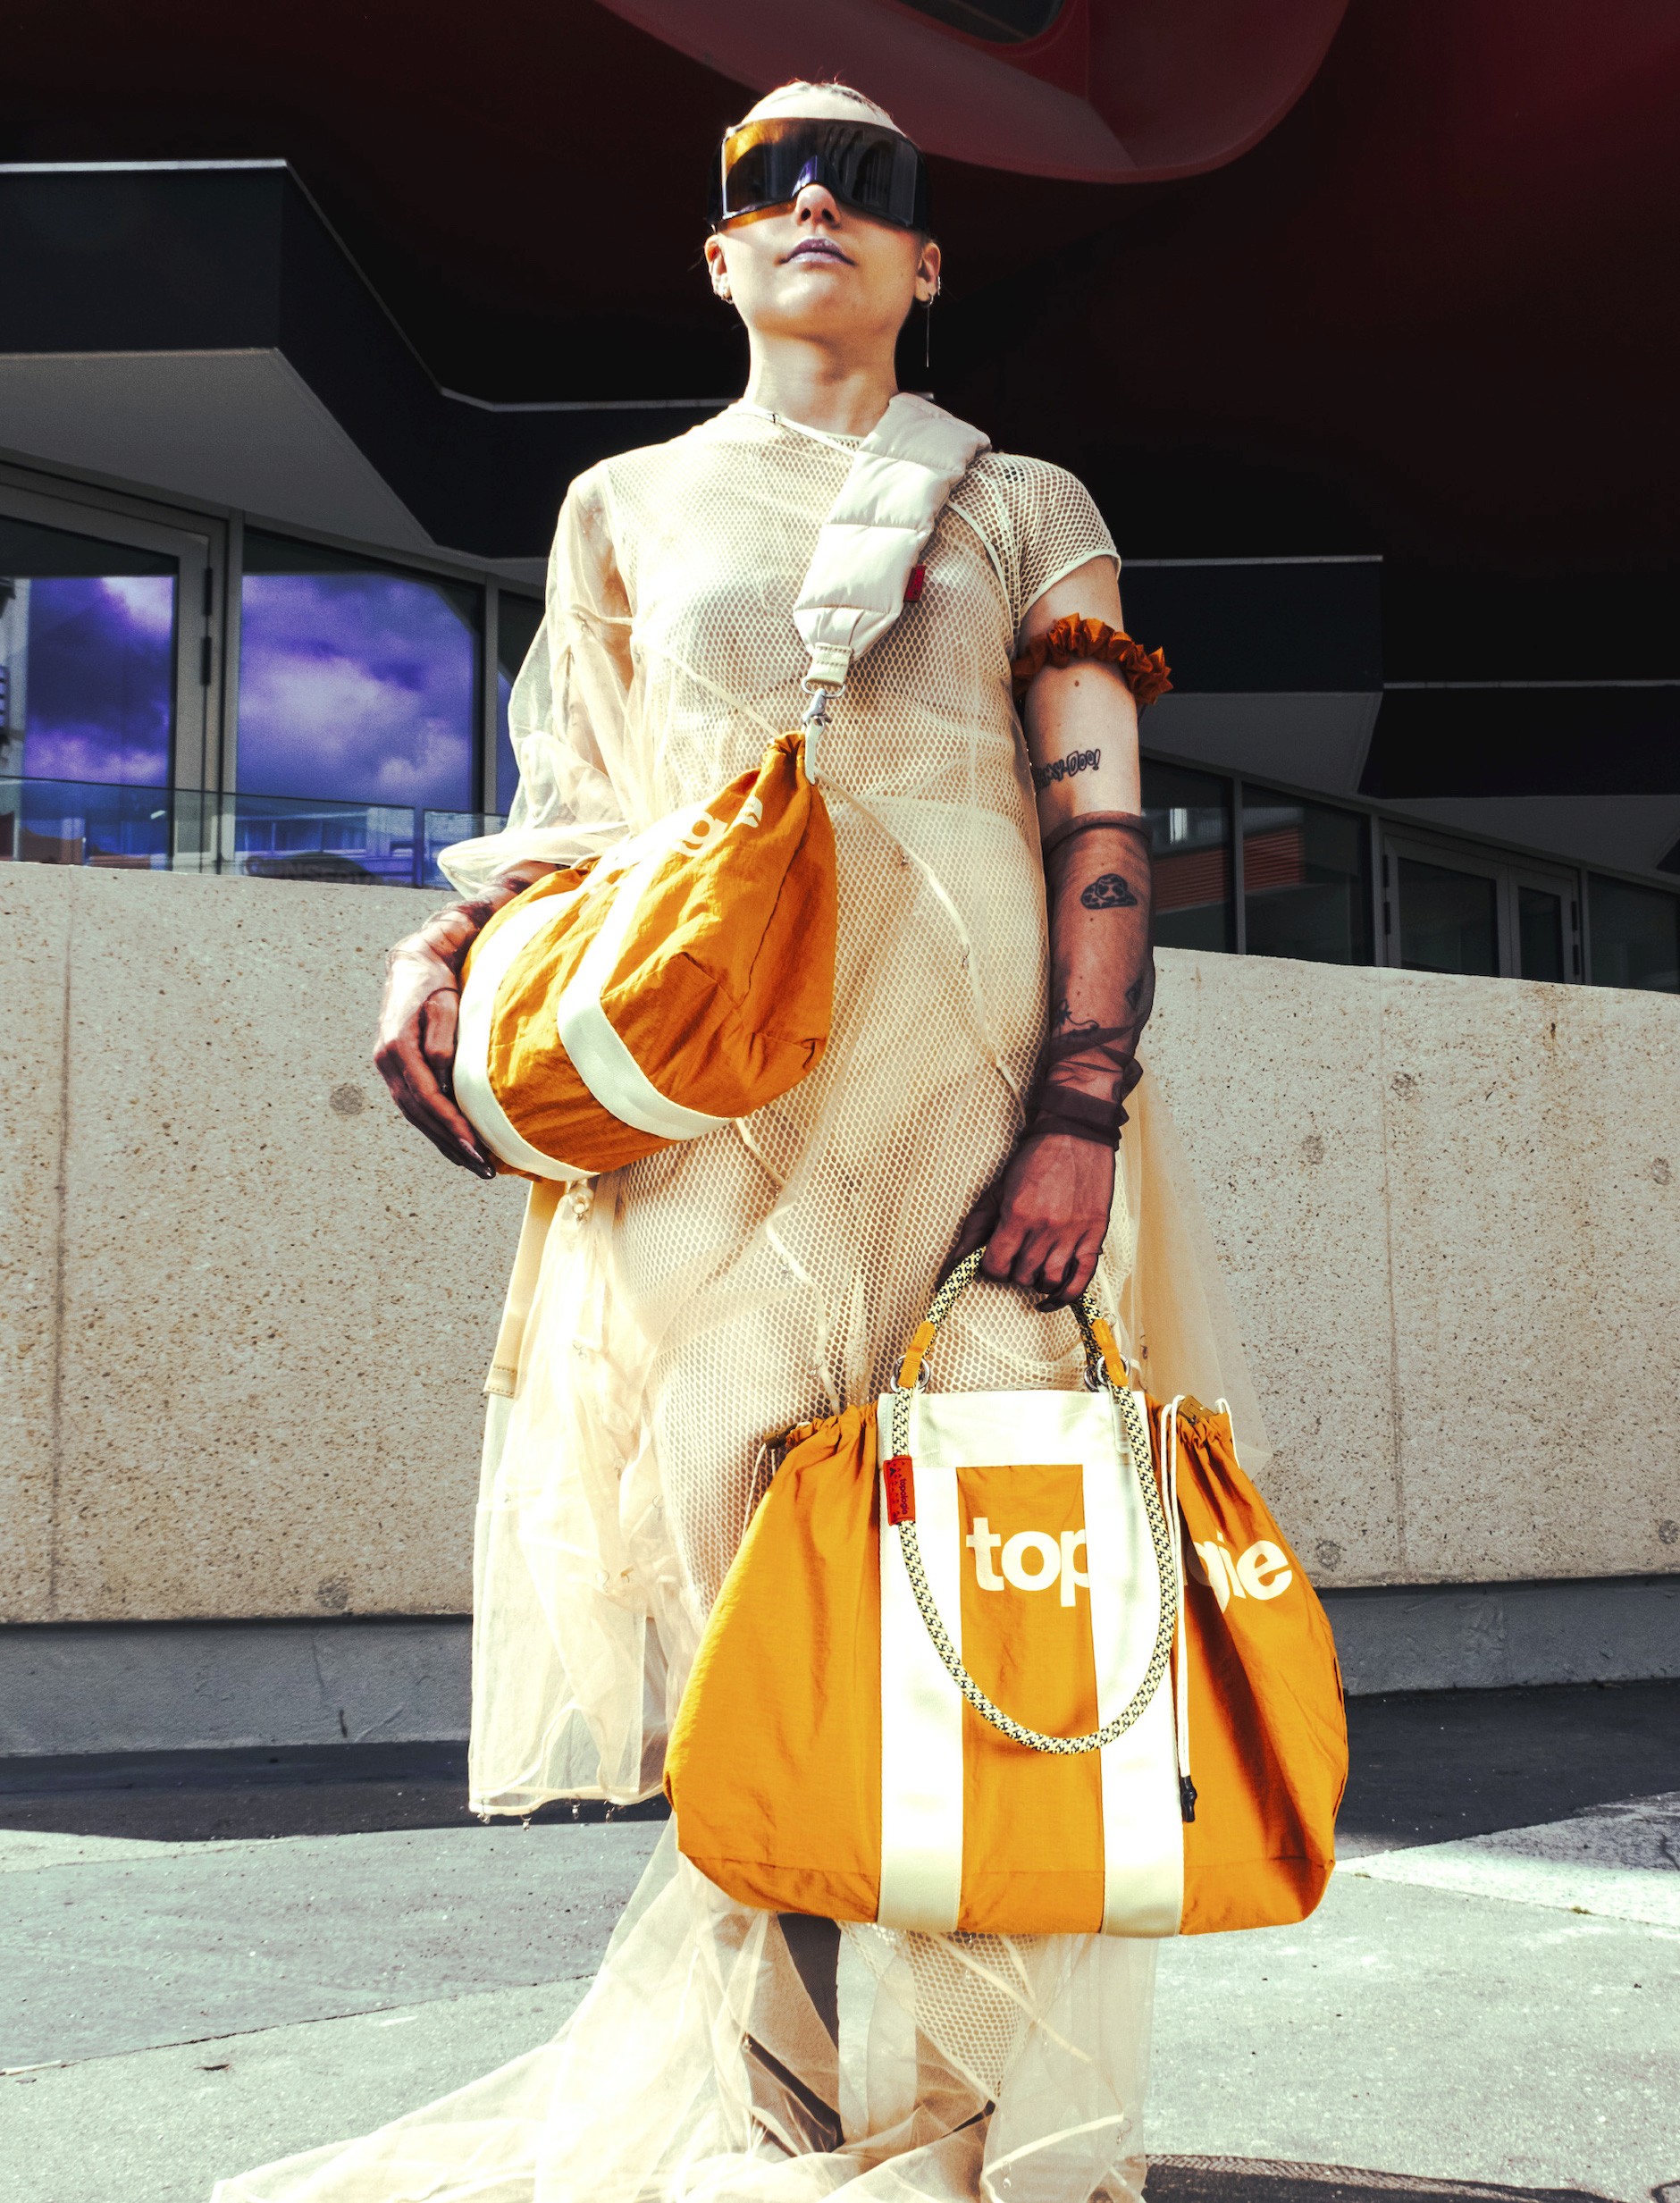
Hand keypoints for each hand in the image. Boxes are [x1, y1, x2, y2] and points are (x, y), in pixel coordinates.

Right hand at [373, 936, 496, 1178]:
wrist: (414, 963)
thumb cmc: (436, 981)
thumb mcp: (444, 1004)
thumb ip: (443, 1041)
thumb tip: (445, 1081)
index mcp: (396, 1048)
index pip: (427, 1098)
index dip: (452, 1126)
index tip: (476, 1148)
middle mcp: (387, 1062)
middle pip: (420, 1114)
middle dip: (451, 1144)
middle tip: (481, 1168)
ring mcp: (388, 1067)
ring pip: (415, 1115)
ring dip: (444, 1142)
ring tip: (472, 1164)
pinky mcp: (397, 1068)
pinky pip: (416, 1105)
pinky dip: (436, 1126)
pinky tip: (455, 1141)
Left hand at [946, 1130, 1114, 1308]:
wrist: (1075, 1133)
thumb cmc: (1034, 1159)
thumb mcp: (997, 1190)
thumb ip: (976, 1227)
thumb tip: (955, 1261)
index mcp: (1017, 1214)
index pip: (996, 1265)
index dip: (990, 1268)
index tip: (993, 1261)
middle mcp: (1046, 1228)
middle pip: (1021, 1275)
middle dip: (1013, 1271)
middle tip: (1014, 1257)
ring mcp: (1073, 1232)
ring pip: (1048, 1280)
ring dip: (1036, 1281)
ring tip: (1033, 1268)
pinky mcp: (1095, 1233)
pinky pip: (1081, 1277)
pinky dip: (1067, 1295)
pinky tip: (1053, 1298)